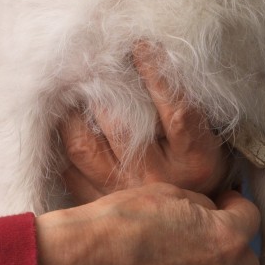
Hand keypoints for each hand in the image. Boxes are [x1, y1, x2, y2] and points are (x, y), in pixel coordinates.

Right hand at [35, 184, 259, 264]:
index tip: (222, 206)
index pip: (252, 219)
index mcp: (223, 240)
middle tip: (201, 234)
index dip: (235, 208)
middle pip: (245, 262)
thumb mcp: (165, 192)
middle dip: (229, 247)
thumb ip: (200, 205)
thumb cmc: (117, 220)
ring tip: (170, 261)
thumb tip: (210, 212)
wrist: (77, 262)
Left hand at [61, 44, 233, 200]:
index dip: (157, 75)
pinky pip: (66, 166)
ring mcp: (122, 194)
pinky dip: (60, 139)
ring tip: (67, 83)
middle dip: (99, 86)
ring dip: (70, 110)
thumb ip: (181, 100)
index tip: (141, 44)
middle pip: (119, 125)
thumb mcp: (205, 133)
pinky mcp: (95, 203)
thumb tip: (147, 51)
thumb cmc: (193, 160)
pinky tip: (59, 118)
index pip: (176, 111)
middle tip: (86, 56)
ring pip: (82, 144)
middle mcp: (158, 179)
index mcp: (195, 159)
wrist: (186, 221)